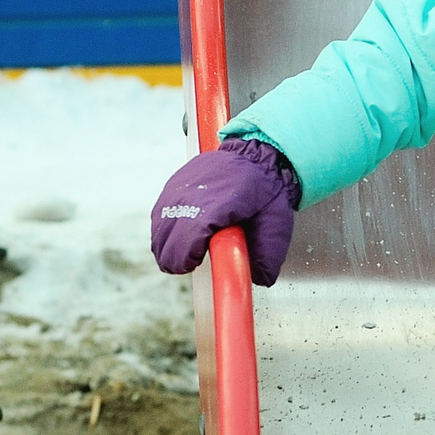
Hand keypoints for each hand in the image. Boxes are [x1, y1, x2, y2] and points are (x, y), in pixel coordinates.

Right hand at [150, 137, 301, 285]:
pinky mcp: (171, 187)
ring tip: (192, 247)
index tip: (196, 262)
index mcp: (218, 204)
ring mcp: (177, 190)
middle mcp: (191, 195)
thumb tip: (258, 279)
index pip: (188, 238)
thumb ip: (268, 254)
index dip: (187, 258)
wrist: (254, 156)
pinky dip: (168, 233)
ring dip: (172, 247)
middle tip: (196, 259)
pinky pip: (158, 219)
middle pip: (167, 241)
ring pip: (159, 233)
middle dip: (178, 259)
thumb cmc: (266, 191)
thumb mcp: (276, 222)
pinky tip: (185, 232)